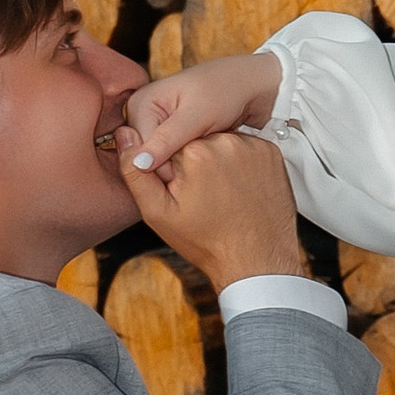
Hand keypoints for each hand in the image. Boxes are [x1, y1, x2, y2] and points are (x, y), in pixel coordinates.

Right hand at [121, 127, 306, 289]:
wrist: (256, 260)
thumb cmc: (205, 242)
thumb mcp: (157, 212)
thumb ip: (134, 171)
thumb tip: (123, 133)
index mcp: (194, 151)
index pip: (170, 146)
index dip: (172, 170)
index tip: (183, 192)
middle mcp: (225, 141)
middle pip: (197, 141)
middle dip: (195, 164)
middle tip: (205, 198)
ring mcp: (252, 146)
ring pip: (222, 143)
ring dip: (219, 162)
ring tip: (224, 195)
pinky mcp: (272, 153)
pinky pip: (247, 149)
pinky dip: (241, 164)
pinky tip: (241, 190)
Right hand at [123, 50, 280, 171]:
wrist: (254, 84)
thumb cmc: (227, 90)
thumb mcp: (198, 115)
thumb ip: (167, 139)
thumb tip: (138, 165)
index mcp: (140, 104)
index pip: (140, 152)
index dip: (166, 166)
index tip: (197, 165)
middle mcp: (144, 114)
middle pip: (148, 158)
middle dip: (175, 164)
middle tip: (206, 160)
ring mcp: (159, 125)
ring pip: (162, 161)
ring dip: (185, 164)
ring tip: (209, 157)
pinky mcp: (174, 135)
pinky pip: (175, 158)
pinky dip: (192, 161)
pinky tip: (209, 157)